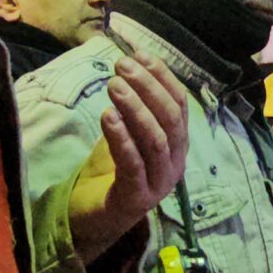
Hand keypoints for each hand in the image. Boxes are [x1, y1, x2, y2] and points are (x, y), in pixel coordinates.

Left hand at [68, 54, 189, 262]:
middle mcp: (175, 164)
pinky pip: (133, 165)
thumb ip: (133, 106)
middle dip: (148, 87)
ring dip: (136, 108)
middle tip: (122, 66)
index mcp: (177, 145)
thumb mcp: (128, 133)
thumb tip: (130, 63)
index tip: (140, 54)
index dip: (162, 77)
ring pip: (156, 140)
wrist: (94, 218)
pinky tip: (108, 116)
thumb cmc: (112, 171)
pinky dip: (122, 138)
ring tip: (114, 85)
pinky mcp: (137, 198)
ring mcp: (159, 183)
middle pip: (170, 119)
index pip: (178, 105)